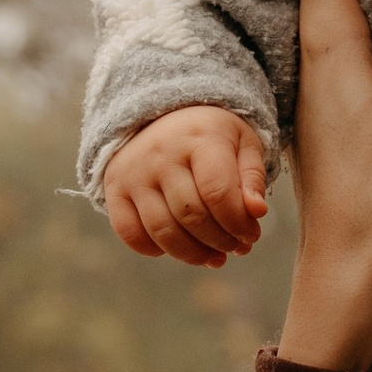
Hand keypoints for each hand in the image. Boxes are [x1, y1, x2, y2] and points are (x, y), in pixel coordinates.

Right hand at [103, 105, 267, 267]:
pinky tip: (178, 246)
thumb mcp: (242, 143)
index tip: (251, 234)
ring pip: (162, 231)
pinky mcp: (115, 189)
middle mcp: (161, 155)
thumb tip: (256, 211)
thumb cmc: (211, 136)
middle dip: (221, 241)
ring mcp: (134, 173)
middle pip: (192, 216)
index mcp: (199, 138)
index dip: (239, 224)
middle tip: (236, 247)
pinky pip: (130, 234)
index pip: (218, 193)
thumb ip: (252, 177)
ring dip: (193, 254)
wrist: (162, 115)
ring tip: (214, 257)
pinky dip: (155, 250)